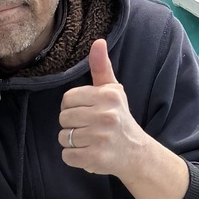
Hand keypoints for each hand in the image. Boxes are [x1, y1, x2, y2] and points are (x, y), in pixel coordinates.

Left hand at [59, 39, 188, 198]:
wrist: (135, 152)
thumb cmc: (119, 118)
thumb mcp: (113, 91)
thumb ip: (101, 67)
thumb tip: (98, 41)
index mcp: (108, 95)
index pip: (67, 99)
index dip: (72, 107)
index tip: (85, 112)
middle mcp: (105, 115)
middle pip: (63, 118)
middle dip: (71, 125)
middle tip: (88, 128)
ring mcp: (100, 138)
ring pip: (64, 137)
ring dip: (72, 142)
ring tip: (89, 140)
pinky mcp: (96, 158)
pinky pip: (67, 156)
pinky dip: (74, 157)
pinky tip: (88, 152)